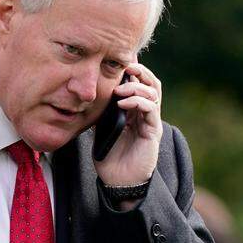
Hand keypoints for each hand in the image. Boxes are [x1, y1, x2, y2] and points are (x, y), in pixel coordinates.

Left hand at [94, 63, 162, 188]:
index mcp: (135, 111)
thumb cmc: (109, 158)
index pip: (139, 83)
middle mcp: (146, 114)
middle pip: (151, 83)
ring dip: (137, 86)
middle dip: (141, 71)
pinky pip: (151, 109)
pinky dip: (138, 101)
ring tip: (120, 89)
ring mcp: (151, 122)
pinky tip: (123, 102)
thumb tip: (88, 96)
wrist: (118, 182)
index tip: (120, 61)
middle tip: (126, 66)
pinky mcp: (153, 132)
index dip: (133, 70)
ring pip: (154, 93)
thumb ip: (100, 113)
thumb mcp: (100, 130)